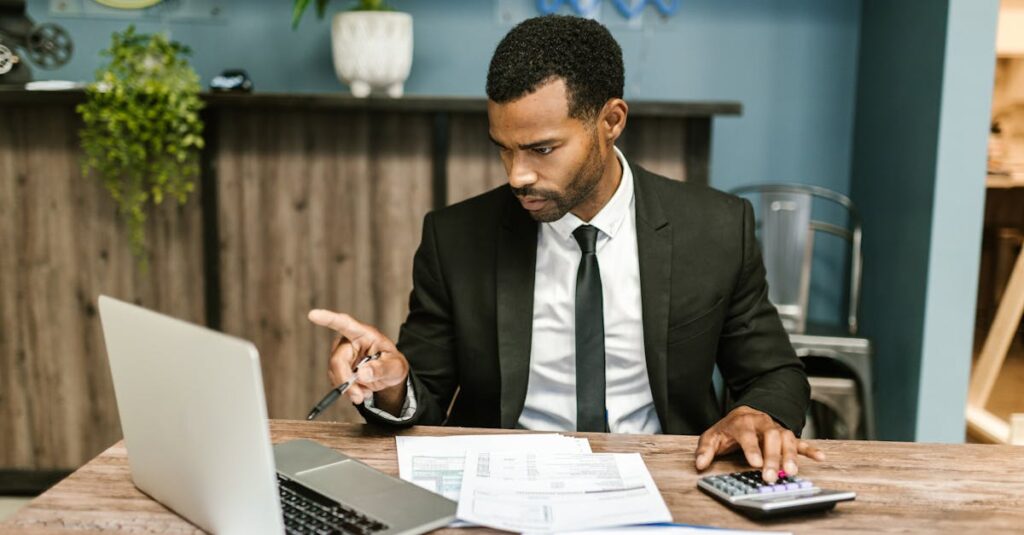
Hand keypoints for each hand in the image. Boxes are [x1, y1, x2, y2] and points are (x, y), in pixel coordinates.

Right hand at [307, 309, 409, 412]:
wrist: (389, 375)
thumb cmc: (393, 365)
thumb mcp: (395, 367)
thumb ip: (382, 369)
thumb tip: (362, 374)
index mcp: (364, 333)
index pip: (344, 323)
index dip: (328, 319)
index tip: (313, 314)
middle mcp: (348, 342)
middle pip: (337, 360)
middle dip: (346, 381)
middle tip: (358, 397)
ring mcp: (341, 355)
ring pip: (334, 374)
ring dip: (348, 388)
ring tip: (365, 392)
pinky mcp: (338, 368)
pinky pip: (336, 381)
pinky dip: (348, 390)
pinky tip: (360, 390)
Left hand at [694, 405, 824, 482]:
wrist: (746, 414)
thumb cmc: (729, 429)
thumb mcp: (712, 436)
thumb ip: (705, 450)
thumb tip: (700, 464)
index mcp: (743, 422)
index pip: (748, 434)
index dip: (752, 448)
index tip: (755, 463)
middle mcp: (763, 423)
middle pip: (771, 437)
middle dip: (772, 457)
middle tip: (771, 476)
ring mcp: (776, 429)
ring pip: (787, 439)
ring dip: (790, 455)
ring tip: (792, 472)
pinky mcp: (787, 436)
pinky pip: (800, 441)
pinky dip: (810, 449)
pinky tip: (820, 457)